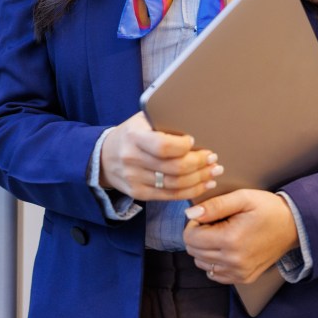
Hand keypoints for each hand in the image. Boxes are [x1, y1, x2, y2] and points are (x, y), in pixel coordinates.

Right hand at [99, 111, 221, 200]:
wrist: (104, 157)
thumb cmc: (132, 134)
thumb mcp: (142, 121)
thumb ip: (164, 121)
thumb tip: (197, 122)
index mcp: (133, 136)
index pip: (163, 146)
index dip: (183, 146)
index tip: (195, 141)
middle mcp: (132, 159)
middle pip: (174, 168)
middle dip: (199, 164)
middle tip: (213, 159)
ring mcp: (134, 179)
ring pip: (175, 184)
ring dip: (199, 179)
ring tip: (213, 172)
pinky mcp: (139, 193)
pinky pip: (170, 196)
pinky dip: (190, 191)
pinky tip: (203, 185)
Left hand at [183, 190, 298, 284]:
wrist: (293, 226)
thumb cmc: (268, 209)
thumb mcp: (242, 198)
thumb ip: (214, 205)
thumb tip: (190, 214)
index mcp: (231, 240)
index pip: (191, 238)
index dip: (194, 223)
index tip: (207, 215)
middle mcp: (233, 261)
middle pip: (193, 251)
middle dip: (198, 235)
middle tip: (216, 223)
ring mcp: (239, 273)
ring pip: (201, 263)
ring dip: (205, 248)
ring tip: (222, 234)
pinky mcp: (243, 278)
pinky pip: (214, 273)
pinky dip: (214, 260)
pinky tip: (226, 248)